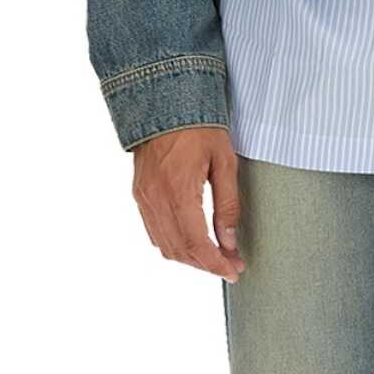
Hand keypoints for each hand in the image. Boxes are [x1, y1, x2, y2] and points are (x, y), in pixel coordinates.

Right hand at [131, 125, 245, 278]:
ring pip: (164, 246)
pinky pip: (154, 232)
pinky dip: (174, 244)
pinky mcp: (139, 195)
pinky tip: (193, 242)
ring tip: (216, 256)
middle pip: (180, 250)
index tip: (233, 271)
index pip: (197, 244)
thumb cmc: (199, 127)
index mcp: (178, 190)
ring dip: (190, 258)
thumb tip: (229, 242)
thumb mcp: (225, 163)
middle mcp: (156, 199)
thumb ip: (228, 205)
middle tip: (231, 265)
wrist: (165, 102)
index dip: (216, 264)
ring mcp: (144, 198)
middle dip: (206, 264)